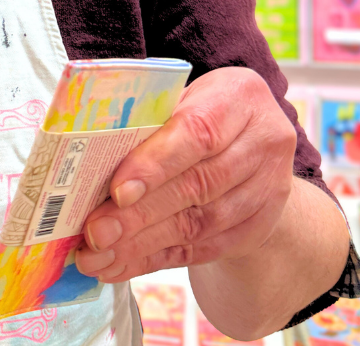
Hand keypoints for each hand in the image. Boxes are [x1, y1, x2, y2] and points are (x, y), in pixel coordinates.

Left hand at [75, 67, 296, 282]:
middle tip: (95, 233)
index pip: (197, 133)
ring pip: (199, 225)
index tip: (117, 191)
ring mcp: (268, 189)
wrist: (253, 139)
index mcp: (239, 96)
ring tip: (98, 255)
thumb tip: (91, 153)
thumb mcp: (179, 95)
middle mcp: (264, 142)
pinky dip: (156, 259)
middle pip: (196, 186)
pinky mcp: (258, 227)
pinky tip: (120, 265)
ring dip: (142, 244)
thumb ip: (147, 118)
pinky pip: (203, 249)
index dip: (155, 164)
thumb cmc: (197, 106)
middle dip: (139, 214)